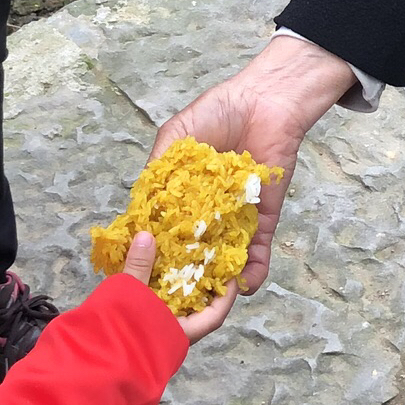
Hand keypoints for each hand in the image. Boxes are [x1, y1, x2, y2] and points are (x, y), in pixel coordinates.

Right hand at [121, 228, 236, 343]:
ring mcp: (155, 338)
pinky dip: (158, 296)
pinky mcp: (137, 337)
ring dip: (177, 290)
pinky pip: (155, 313)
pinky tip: (152, 277)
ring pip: (175, 311)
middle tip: (203, 257)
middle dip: (201, 286)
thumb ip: (139, 266)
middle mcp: (172, 337)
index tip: (231, 270)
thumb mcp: (130, 296)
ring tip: (179, 261)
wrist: (90, 368)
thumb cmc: (117, 335)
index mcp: (181, 333)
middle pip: (197, 310)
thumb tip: (147, 235)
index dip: (226, 293)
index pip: (215, 314)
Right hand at [149, 35, 358, 292]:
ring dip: (218, 279)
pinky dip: (253, 270)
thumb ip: (159, 168)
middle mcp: (207, 211)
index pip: (166, 226)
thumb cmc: (218, 111)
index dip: (155, 248)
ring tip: (208, 302)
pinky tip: (244, 286)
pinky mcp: (263, 218)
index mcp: (183, 193)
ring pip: (225, 257)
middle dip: (186, 273)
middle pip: (194, 250)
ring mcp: (235, 217)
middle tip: (175, 298)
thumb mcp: (177, 136)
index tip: (143, 272)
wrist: (265, 102)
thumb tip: (138, 205)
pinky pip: (258, 249)